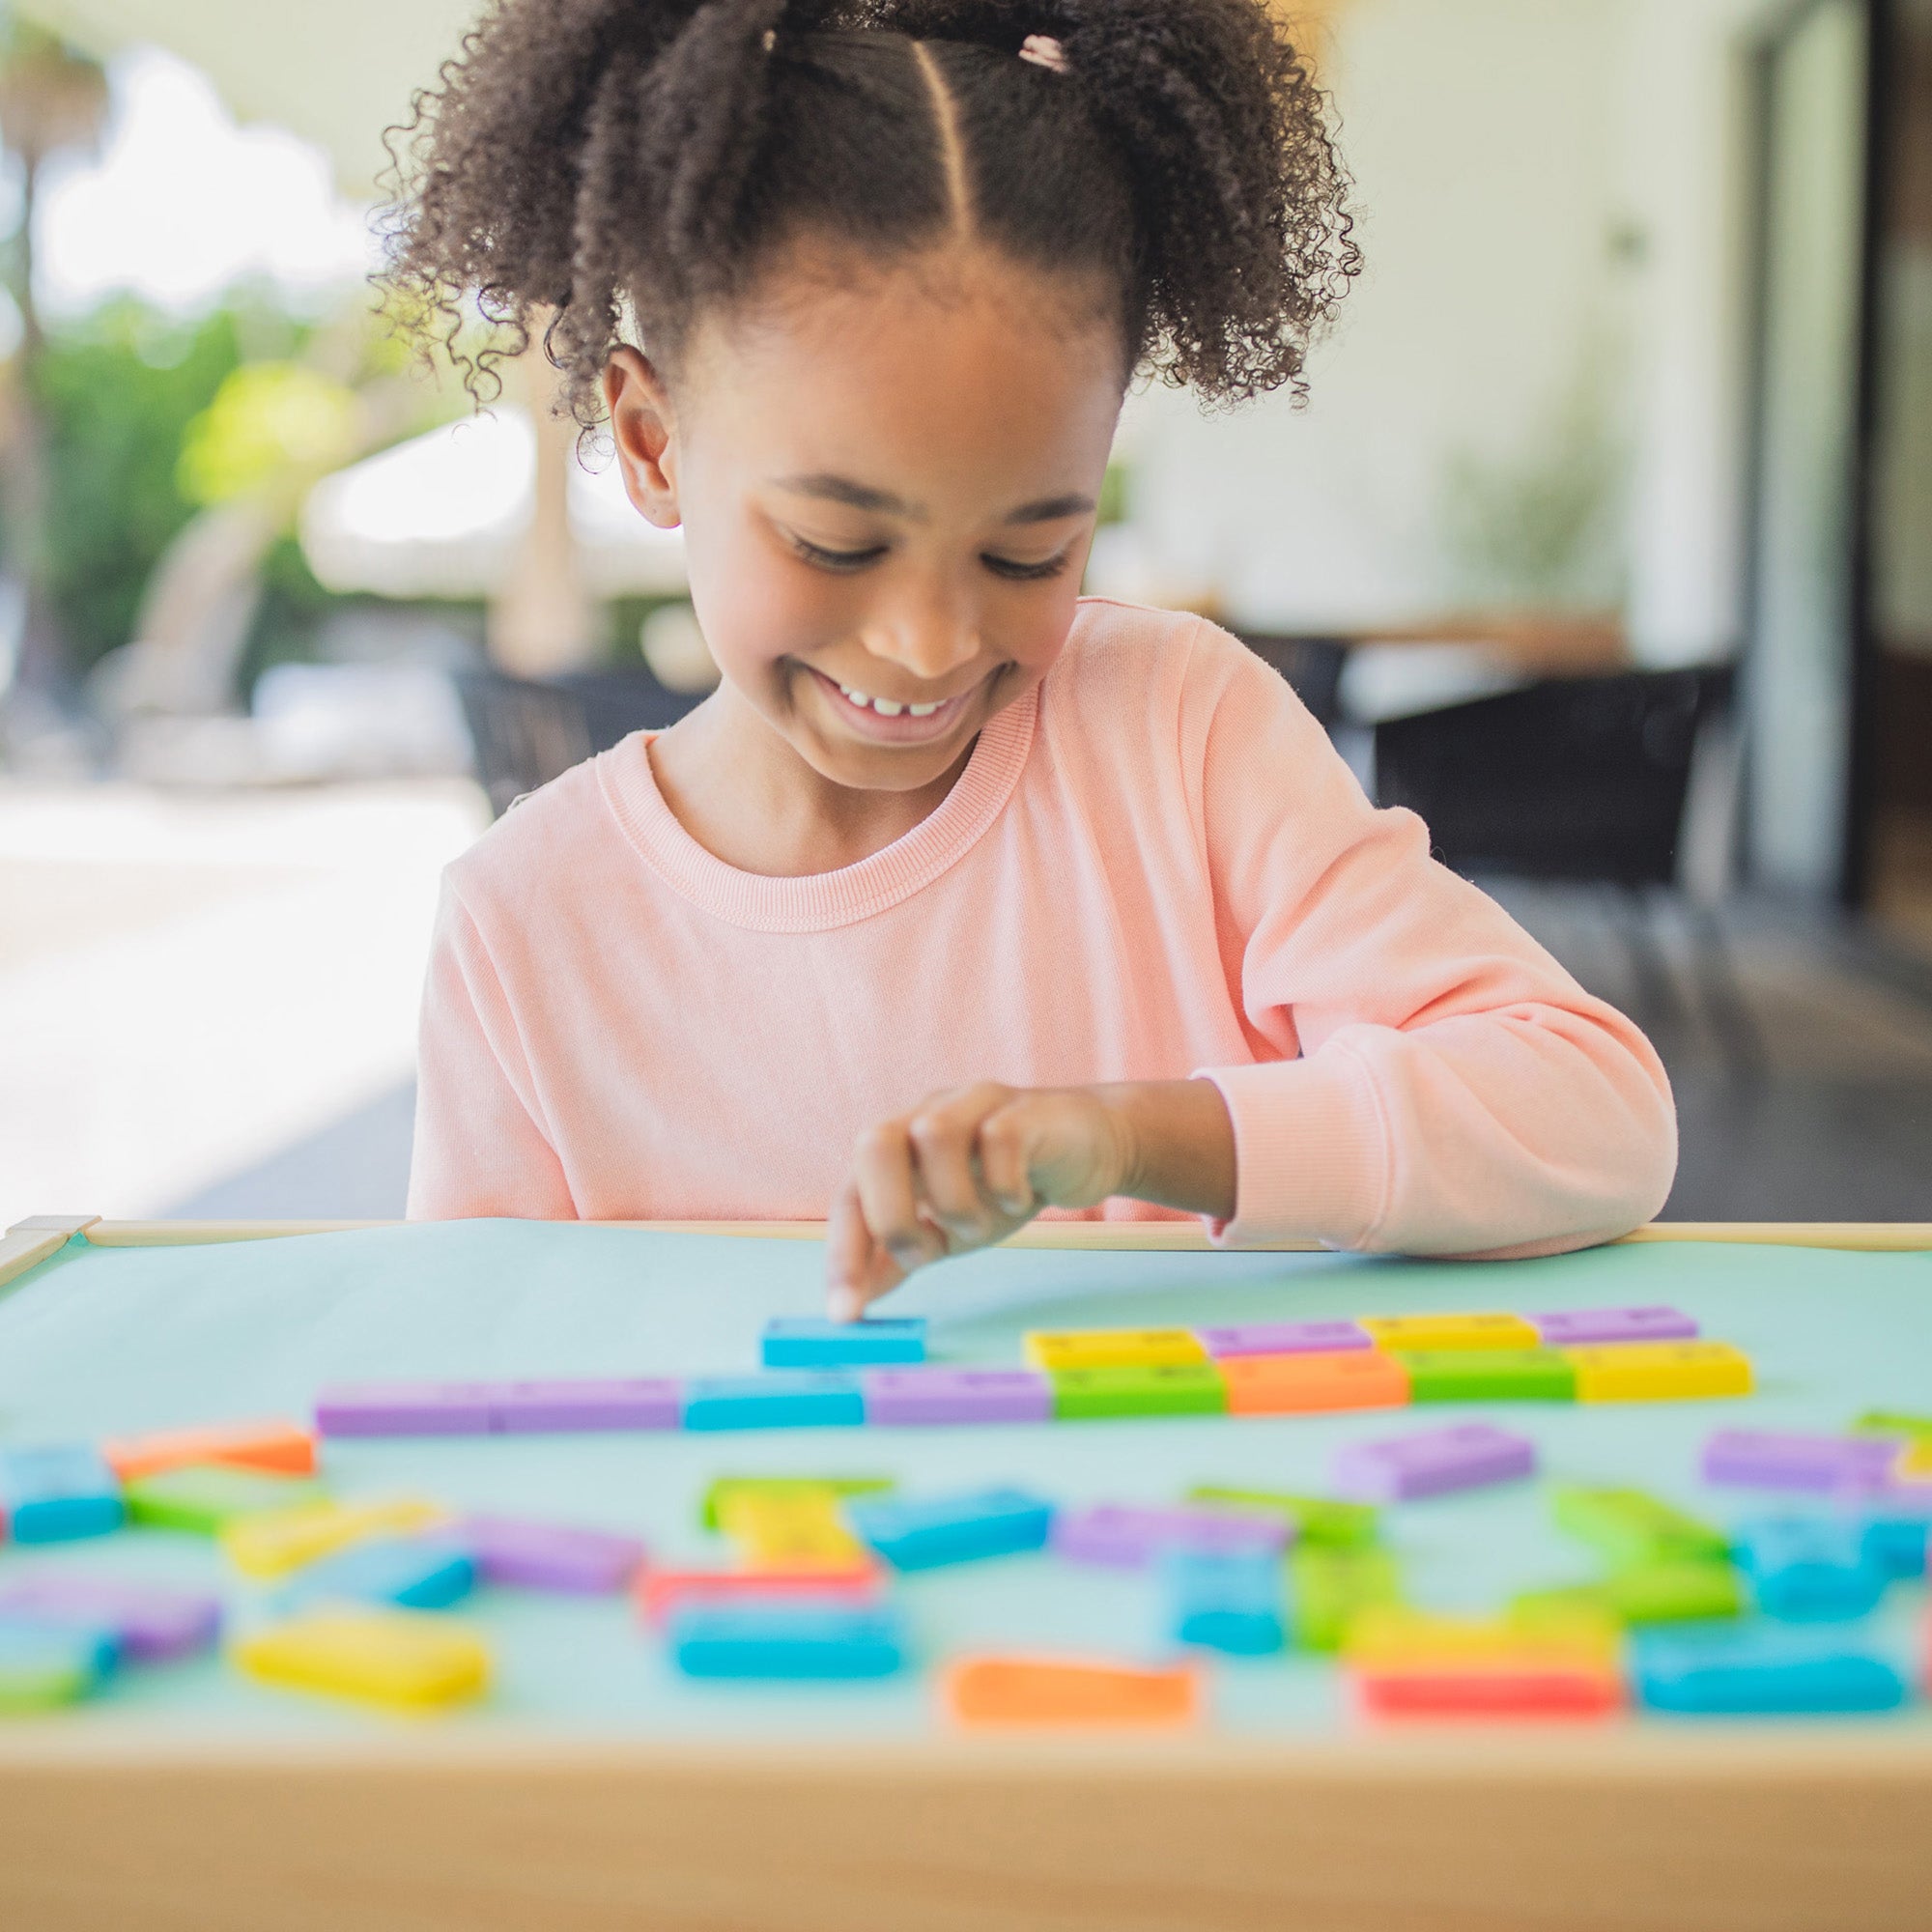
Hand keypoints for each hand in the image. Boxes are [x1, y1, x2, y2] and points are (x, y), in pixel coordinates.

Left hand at [825, 1078, 1236, 1317]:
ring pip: (934, 1133)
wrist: (1090, 1146)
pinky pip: (1001, 1137)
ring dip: (952, 1200)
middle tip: (927, 1257)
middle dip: (890, 1214)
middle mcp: (926, 1115)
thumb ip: (900, 1258)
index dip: (844, 1255)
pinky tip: (1020, 1200)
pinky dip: (1004, 1183)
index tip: (847, 1314)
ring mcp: (974, 1105)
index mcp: (899, 1148)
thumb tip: (853, 1305)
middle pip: (875, 1142)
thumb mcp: (948, 1229)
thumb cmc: (1008, 1183)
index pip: (851, 1196)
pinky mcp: (1025, 1110)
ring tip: (980, 1227)